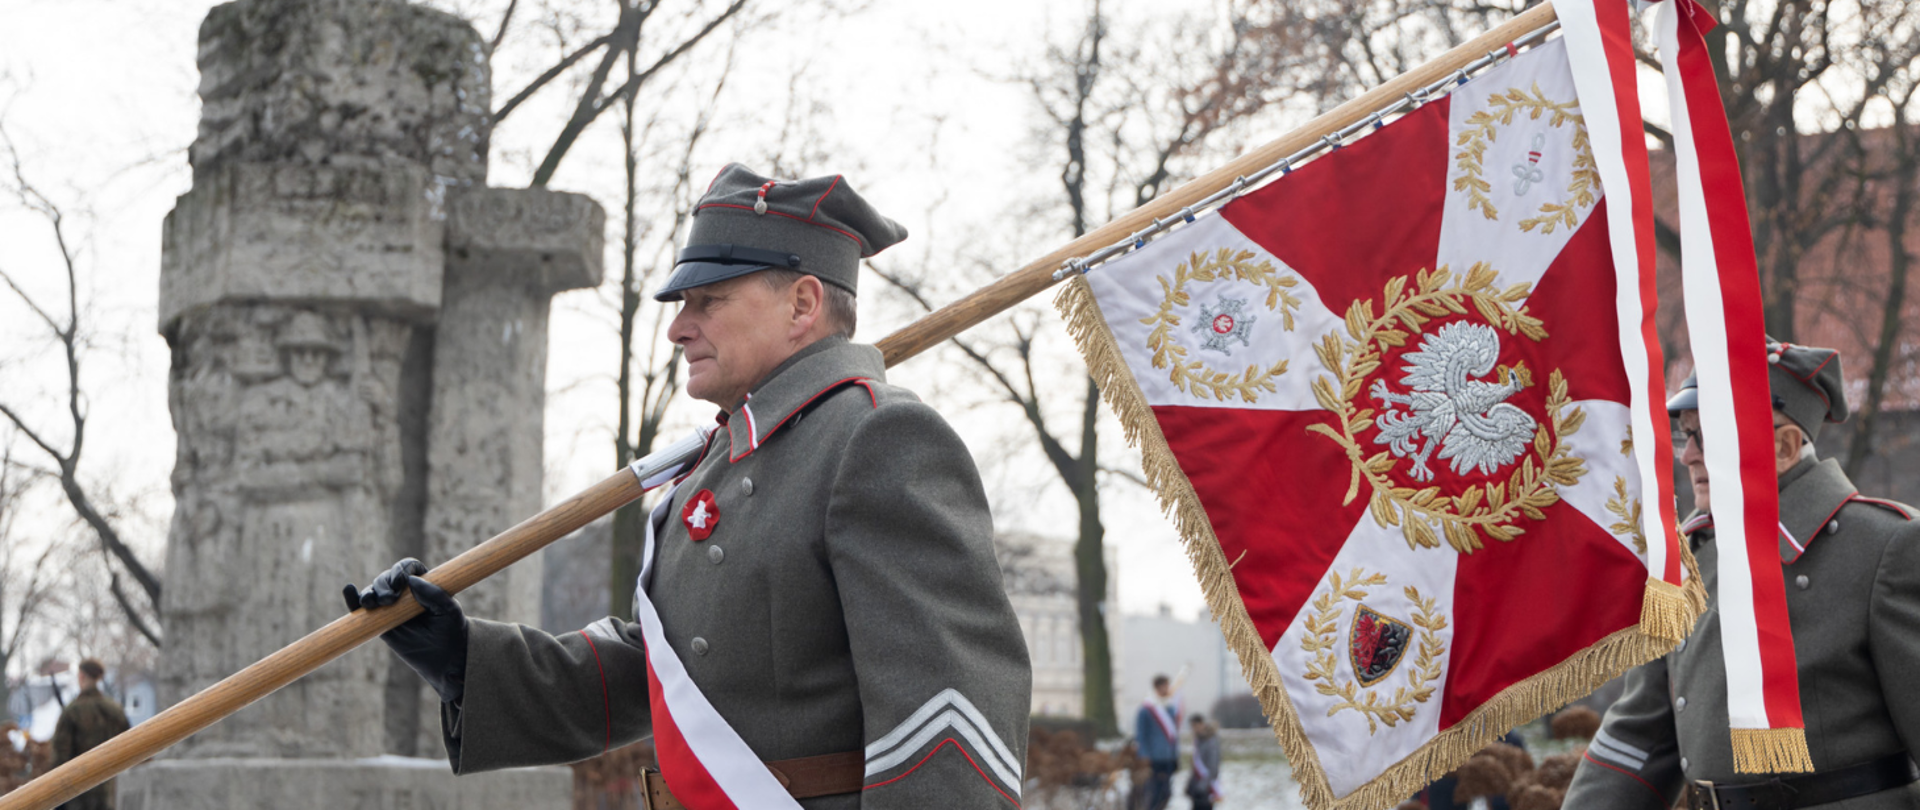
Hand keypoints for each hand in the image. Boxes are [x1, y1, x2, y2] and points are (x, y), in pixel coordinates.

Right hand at [348, 558, 467, 702]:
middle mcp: (404, 591)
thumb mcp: (449, 611)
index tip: (400, 582)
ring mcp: (389, 606)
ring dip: (369, 593)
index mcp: (423, 582)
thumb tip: (412, 580)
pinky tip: (349, 591)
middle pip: (387, 577)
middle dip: (384, 584)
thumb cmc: (450, 629)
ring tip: (371, 603)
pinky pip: (362, 608)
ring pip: (373, 591)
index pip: (408, 567)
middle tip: (389, 600)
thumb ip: (434, 595)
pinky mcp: (378, 621)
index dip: (400, 570)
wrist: (444, 657)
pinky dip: (353, 599)